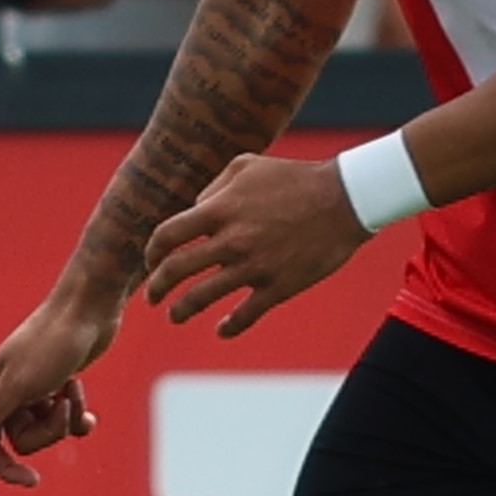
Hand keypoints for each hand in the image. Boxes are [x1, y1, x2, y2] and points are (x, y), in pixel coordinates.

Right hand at [0, 286, 121, 486]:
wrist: (89, 309)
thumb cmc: (53, 343)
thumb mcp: (22, 384)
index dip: (5, 467)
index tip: (33, 481)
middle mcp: (5, 392)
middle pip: (22, 439)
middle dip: (49, 430)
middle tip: (62, 404)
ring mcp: (31, 389)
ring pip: (44, 429)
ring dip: (65, 417)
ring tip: (73, 390)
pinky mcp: (54, 385)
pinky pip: (62, 419)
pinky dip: (76, 416)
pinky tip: (90, 413)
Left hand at [138, 149, 366, 339]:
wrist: (344, 199)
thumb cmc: (294, 178)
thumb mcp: (247, 166)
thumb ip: (213, 189)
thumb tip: (193, 212)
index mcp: (220, 210)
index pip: (167, 235)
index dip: (151, 252)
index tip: (151, 262)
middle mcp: (231, 240)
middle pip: (176, 270)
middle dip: (157, 288)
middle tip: (152, 297)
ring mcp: (254, 267)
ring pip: (201, 297)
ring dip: (181, 310)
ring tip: (175, 315)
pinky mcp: (278, 287)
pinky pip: (245, 316)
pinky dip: (228, 327)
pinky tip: (221, 330)